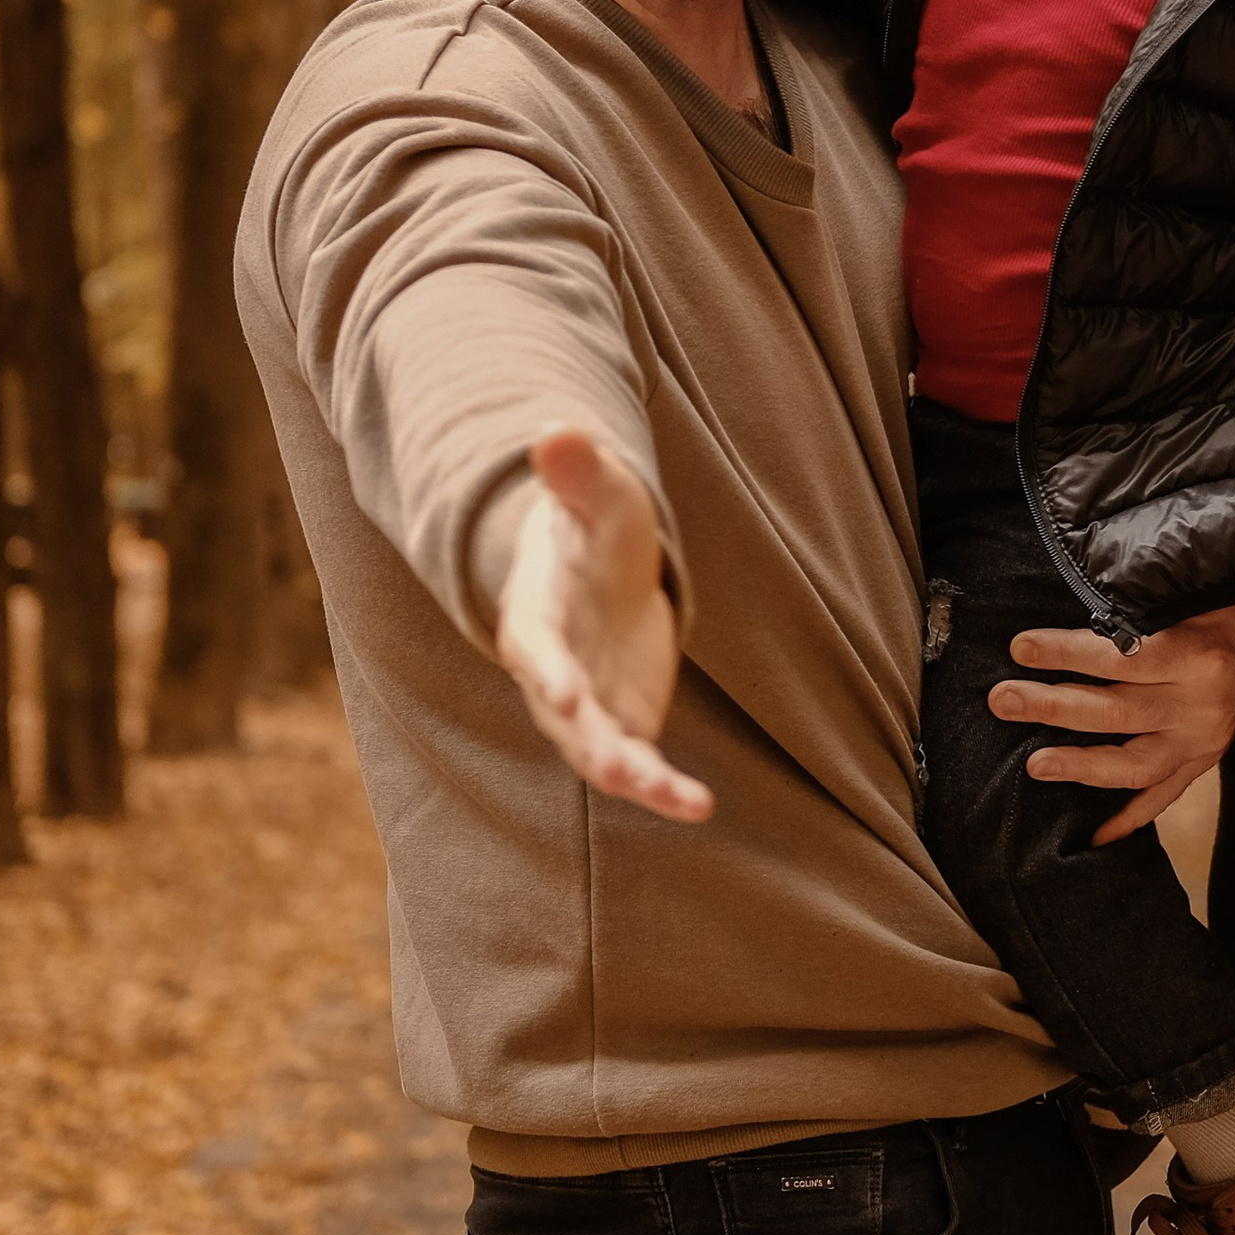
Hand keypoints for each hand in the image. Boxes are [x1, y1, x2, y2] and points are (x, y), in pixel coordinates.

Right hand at [493, 429, 713, 824]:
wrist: (601, 567)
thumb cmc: (595, 523)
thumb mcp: (598, 493)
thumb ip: (576, 471)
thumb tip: (556, 429)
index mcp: (537, 612)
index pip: (533, 646)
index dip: (547, 671)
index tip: (565, 694)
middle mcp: (552, 671)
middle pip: (563, 716)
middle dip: (591, 741)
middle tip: (624, 767)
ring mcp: (585, 707)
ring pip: (599, 754)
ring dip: (633, 775)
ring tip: (677, 796)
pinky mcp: (621, 726)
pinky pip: (639, 767)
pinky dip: (665, 790)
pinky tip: (701, 806)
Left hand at [988, 598, 1234, 843]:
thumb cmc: (1224, 596)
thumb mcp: (1189, 586)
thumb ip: (1138, 596)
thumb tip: (1073, 589)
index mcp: (1194, 654)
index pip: (1117, 658)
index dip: (1065, 653)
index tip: (1019, 648)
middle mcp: (1200, 705)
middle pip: (1114, 712)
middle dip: (1051, 707)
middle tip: (1003, 701)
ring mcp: (1204, 740)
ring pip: (1134, 765)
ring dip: (1080, 765)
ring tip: (1033, 765)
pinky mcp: (1208, 760)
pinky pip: (1166, 796)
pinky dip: (1131, 817)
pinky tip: (1095, 834)